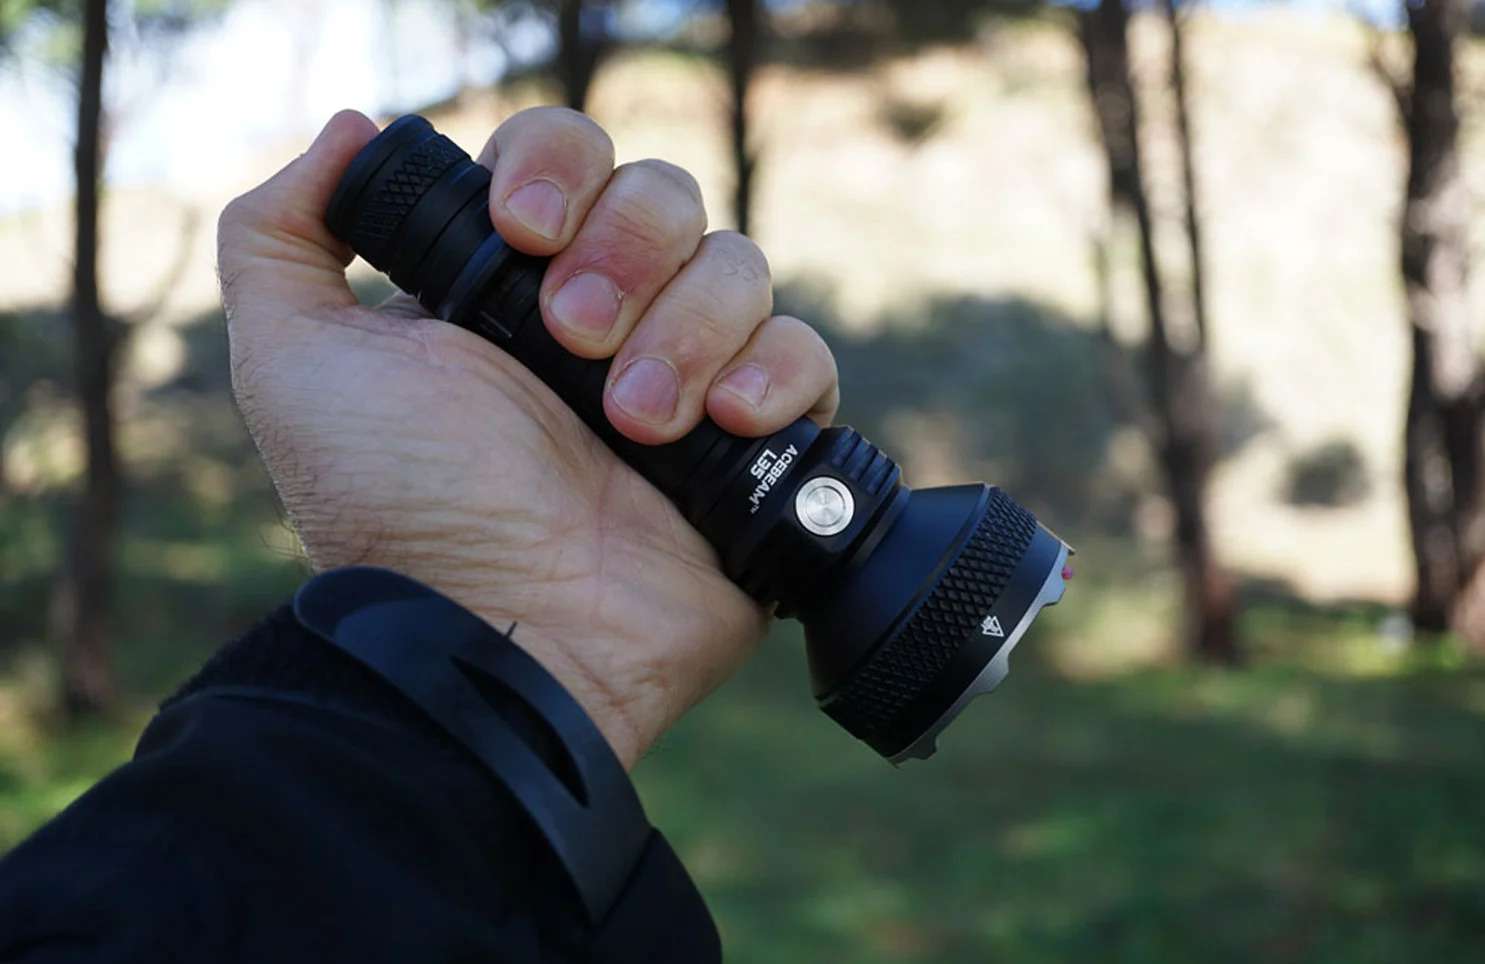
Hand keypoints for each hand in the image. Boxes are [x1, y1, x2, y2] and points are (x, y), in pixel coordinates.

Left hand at [218, 109, 838, 766]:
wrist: (499, 635)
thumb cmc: (397, 509)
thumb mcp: (295, 362)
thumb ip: (278, 233)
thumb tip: (354, 133)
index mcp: (509, 287)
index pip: (569, 155)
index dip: (557, 165)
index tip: (522, 230)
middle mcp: (606, 320)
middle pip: (664, 196)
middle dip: (624, 253)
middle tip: (571, 341)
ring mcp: (688, 378)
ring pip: (739, 267)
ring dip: (685, 331)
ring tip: (633, 424)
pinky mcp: (759, 444)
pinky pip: (807, 355)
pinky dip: (774, 375)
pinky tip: (722, 424)